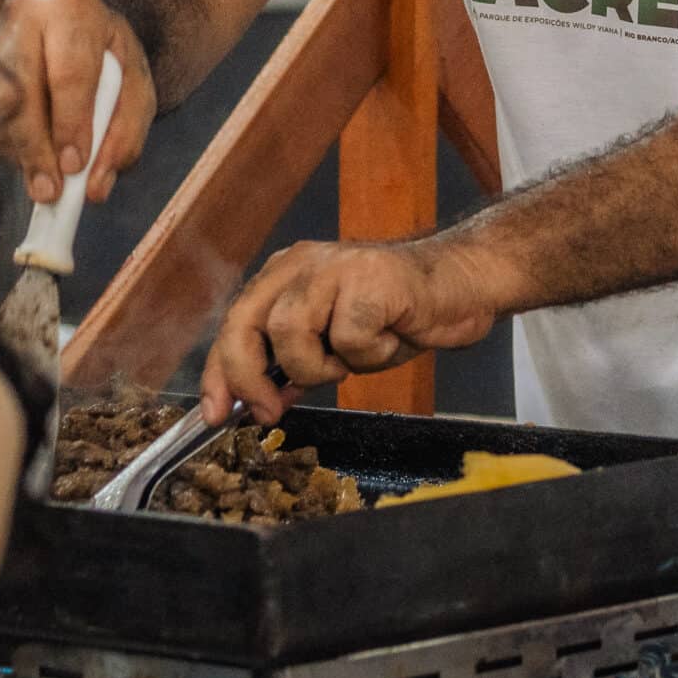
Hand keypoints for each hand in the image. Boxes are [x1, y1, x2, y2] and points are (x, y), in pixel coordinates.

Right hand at [0, 0, 158, 204]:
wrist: (72, 25)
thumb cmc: (106, 59)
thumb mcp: (135, 88)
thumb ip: (125, 134)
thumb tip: (94, 188)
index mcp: (73, 9)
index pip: (70, 74)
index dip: (71, 124)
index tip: (74, 166)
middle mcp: (22, 17)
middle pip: (17, 92)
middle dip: (34, 149)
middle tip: (50, 191)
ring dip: (19, 153)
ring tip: (45, 175)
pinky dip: (4, 146)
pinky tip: (29, 150)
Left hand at [201, 240, 506, 423]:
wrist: (459, 286)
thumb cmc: (398, 313)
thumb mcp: (336, 343)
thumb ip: (296, 363)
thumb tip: (260, 400)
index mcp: (285, 274)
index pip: (235, 324)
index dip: (219, 373)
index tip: (218, 414)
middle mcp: (302, 264)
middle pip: (247, 324)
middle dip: (250, 377)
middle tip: (271, 411)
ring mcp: (334, 266)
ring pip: (292, 334)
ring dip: (324, 365)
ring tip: (358, 356)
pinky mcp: (369, 277)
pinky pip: (349, 337)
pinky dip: (371, 354)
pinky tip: (392, 336)